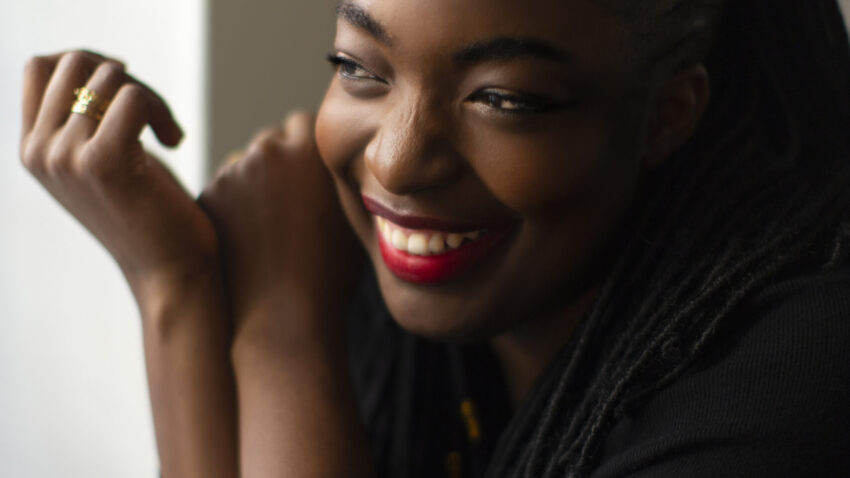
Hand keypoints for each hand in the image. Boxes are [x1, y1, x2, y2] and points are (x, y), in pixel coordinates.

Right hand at [19, 51, 218, 299]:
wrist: (170, 273)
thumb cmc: (149, 216)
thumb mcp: (103, 162)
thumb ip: (86, 120)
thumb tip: (105, 65)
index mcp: (33, 150)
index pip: (39, 66)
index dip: (88, 62)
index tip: (126, 91)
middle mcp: (40, 152)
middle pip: (76, 62)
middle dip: (126, 77)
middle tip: (154, 115)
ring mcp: (66, 157)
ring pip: (110, 77)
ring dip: (152, 97)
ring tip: (168, 133)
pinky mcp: (105, 162)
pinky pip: (134, 97)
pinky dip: (162, 111)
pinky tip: (174, 141)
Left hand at [200, 112, 363, 332]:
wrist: (284, 313)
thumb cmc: (329, 271)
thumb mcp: (355, 214)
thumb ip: (342, 176)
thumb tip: (343, 160)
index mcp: (312, 149)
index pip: (304, 123)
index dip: (307, 148)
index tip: (310, 175)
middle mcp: (270, 150)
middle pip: (272, 141)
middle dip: (279, 164)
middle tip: (289, 204)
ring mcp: (234, 172)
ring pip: (244, 165)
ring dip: (253, 184)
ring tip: (268, 228)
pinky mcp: (208, 194)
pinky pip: (223, 189)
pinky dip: (231, 205)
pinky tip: (247, 237)